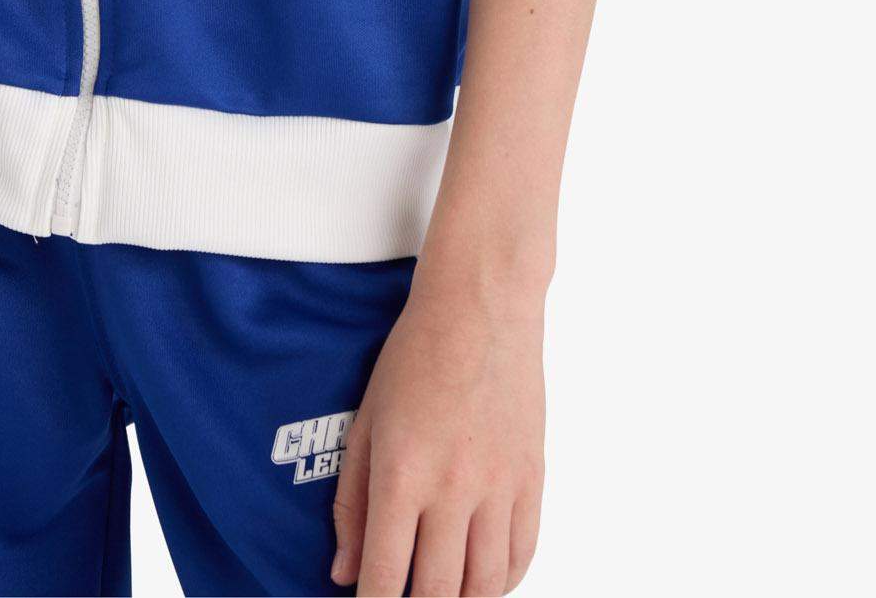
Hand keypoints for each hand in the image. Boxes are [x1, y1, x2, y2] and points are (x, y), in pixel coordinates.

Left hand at [329, 272, 544, 594]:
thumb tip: (343, 573)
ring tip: (440, 594)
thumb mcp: (366, 420)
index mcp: (402, 472)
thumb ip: (351, 502)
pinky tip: (480, 581)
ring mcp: (500, 486)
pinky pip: (522, 554)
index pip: (386, 574)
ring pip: (485, 586)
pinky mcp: (532, 478)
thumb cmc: (416, 354)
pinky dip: (501, 582)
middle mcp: (454, 487)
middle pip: (439, 592)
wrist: (481, 306)